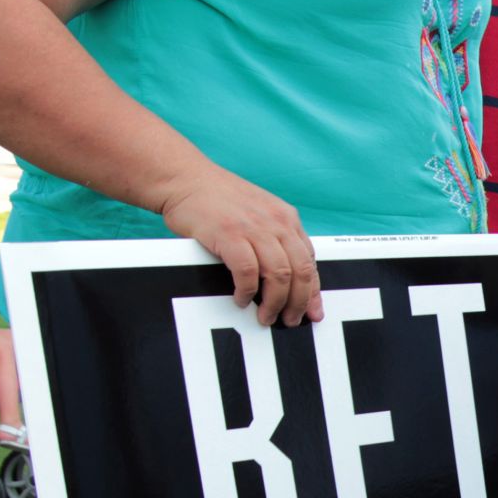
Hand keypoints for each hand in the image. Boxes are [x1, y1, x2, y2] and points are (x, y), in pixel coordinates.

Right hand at [159, 163, 322, 325]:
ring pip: (279, 275)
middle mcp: (276, 222)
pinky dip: (247, 291)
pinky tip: (242, 299)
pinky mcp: (229, 233)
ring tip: (266, 316)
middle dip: (298, 303)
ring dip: (274, 303)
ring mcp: (253, 227)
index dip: (313, 291)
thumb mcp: (259, 213)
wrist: (184, 177)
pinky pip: (248, 272)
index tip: (313, 311)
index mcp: (287, 218)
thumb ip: (276, 240)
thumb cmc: (217, 199)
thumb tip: (289, 279)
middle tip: (290, 320)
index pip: (310, 261)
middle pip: (301, 272)